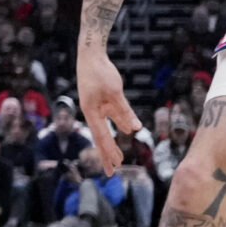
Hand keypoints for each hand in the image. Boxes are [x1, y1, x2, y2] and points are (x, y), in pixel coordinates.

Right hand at [76, 43, 142, 172]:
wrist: (91, 53)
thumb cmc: (100, 71)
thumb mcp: (114, 92)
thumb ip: (124, 111)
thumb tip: (134, 130)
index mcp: (90, 111)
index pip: (101, 136)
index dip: (108, 152)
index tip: (115, 166)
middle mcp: (92, 111)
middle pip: (100, 137)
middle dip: (106, 154)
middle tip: (110, 172)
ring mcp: (97, 105)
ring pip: (107, 128)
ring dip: (113, 142)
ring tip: (118, 158)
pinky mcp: (102, 99)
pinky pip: (113, 115)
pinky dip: (121, 123)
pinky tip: (129, 130)